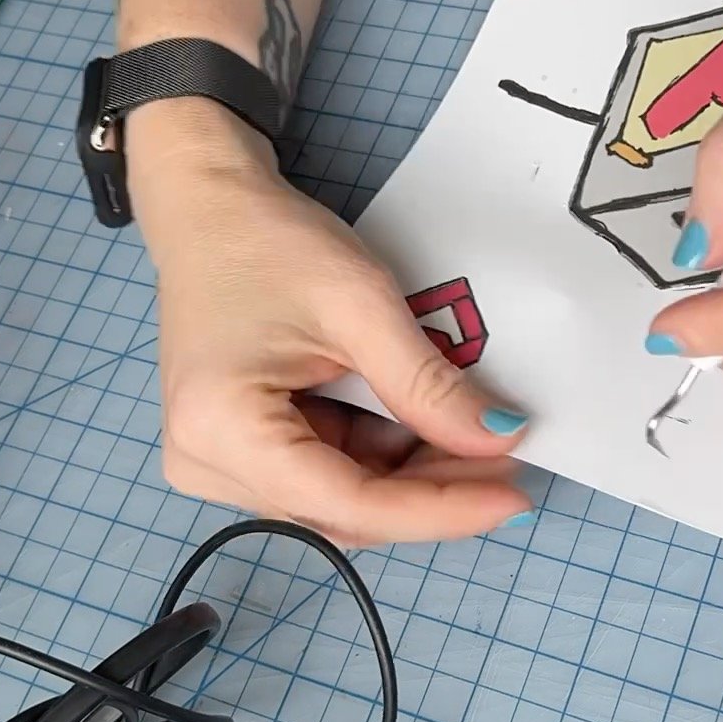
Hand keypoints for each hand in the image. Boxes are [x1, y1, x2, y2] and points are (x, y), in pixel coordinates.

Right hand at [126, 102, 535, 545]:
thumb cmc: (269, 243)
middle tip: (508, 456)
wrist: (211, 209)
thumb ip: (427, 384)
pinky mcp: (239, 451)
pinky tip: (429, 426)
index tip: (514, 498)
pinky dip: (384, 456)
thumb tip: (500, 438)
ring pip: (342, 501)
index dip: (440, 509)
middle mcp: (207, 465)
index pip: (349, 505)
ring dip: (414, 475)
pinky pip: (326, 474)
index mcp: (222, 431)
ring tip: (477, 437)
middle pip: (345, 512)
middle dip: (433, 490)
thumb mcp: (360, 306)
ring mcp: (218, 464)